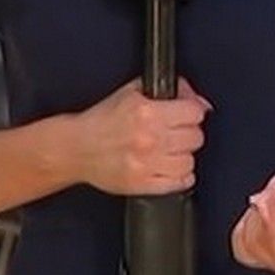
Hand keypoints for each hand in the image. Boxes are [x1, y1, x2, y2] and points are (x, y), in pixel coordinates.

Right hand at [72, 76, 210, 196]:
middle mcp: (149, 138)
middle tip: (176, 132)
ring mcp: (147, 164)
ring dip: (183, 155)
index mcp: (147, 112)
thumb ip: (167, 90)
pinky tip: (171, 168)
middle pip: (195, 137)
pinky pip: (179, 183)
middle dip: (188, 133)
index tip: (187, 114)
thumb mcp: (131, 93)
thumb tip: (199, 100)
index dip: (192, 112)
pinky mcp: (143, 185)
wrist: (75, 148)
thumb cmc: (100, 121)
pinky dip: (180, 177)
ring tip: (169, 151)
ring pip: (190, 161)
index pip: (194, 112)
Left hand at [230, 172, 274, 274]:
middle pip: (259, 246)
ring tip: (274, 204)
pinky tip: (264, 213)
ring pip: (246, 245)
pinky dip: (247, 223)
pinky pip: (239, 242)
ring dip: (254, 217)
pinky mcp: (260, 256)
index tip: (262, 202)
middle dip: (261, 214)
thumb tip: (260, 200)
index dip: (268, 225)